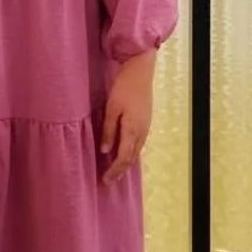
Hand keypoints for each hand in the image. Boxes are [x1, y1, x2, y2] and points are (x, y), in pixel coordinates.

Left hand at [100, 51, 155, 184]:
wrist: (140, 71)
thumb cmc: (124, 87)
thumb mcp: (111, 109)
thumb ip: (109, 131)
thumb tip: (105, 151)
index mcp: (132, 130)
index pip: (123, 158)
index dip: (114, 171)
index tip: (105, 180)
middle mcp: (142, 132)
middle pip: (131, 158)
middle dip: (120, 171)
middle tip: (109, 181)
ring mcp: (146, 127)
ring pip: (136, 152)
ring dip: (126, 163)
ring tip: (116, 171)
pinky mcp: (146, 122)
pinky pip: (139, 144)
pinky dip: (131, 153)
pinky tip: (125, 154)